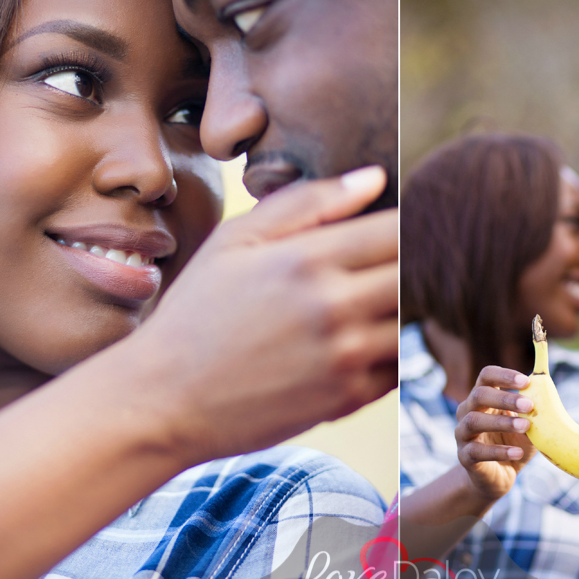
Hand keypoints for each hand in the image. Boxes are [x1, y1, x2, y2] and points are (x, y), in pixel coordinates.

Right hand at [122, 166, 397, 462]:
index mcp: (306, 258)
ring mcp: (346, 356)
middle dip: (409, 264)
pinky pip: (398, 365)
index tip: (394, 225)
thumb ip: (307, 203)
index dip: (407, 222)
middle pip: (413, 273)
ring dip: (403, 308)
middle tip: (385, 265)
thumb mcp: (235, 241)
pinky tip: (355, 341)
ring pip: (411, 320)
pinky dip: (389, 351)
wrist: (164, 401)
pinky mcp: (349, 398)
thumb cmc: (196, 312)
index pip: (397, 228)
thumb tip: (375, 177)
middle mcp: (334, 306)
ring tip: (368, 303)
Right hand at [454, 366, 536, 500]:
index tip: (526, 381)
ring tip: (525, 426)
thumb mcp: (528, 426)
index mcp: (483, 398)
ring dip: (501, 422)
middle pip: (479, 395)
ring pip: (474, 421)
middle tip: (529, 405)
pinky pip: (477, 451)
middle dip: (504, 398)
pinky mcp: (465, 456)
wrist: (499, 476)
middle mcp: (468, 411)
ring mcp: (463, 434)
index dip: (504, 375)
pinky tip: (517, 452)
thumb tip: (549, 397)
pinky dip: (499, 451)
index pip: (487, 376)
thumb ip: (535, 412)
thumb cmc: (514, 443)